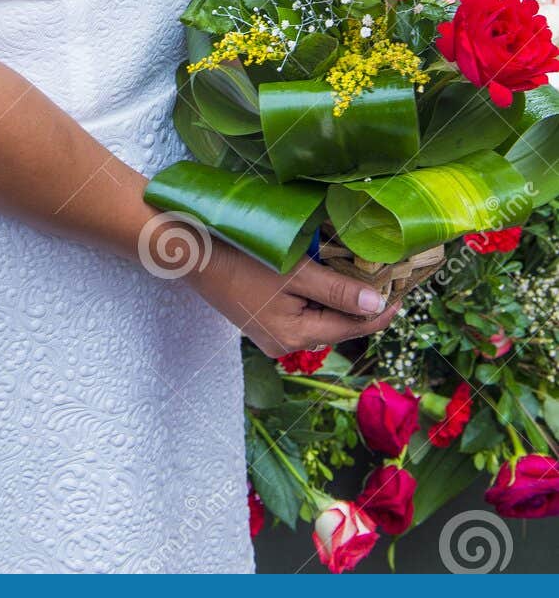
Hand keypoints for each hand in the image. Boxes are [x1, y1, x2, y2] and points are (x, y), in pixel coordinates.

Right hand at [191, 232, 402, 358]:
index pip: (352, 327)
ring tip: (361, 272)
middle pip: (336, 323)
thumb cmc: (242, 260)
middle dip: (360, 301)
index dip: (381, 310)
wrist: (193, 253)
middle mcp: (285, 344)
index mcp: (296, 337)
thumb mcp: (294, 273)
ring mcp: (272, 334)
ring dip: (338, 296)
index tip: (405, 291)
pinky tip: (325, 275)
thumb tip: (377, 303)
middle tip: (386, 274)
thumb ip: (337, 290)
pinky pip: (301, 312)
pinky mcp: (263, 320)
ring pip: (319, 317)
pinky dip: (317, 295)